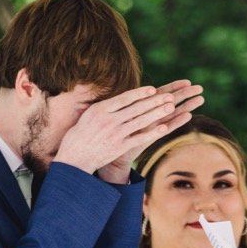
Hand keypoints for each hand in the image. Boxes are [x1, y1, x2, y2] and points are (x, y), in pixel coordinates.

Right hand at [56, 82, 201, 176]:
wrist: (75, 157)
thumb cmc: (80, 134)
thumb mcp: (88, 115)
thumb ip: (103, 106)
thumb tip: (117, 97)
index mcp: (101, 109)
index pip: (124, 98)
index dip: (140, 93)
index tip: (153, 89)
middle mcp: (109, 120)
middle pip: (136, 108)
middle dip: (154, 101)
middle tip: (169, 96)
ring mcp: (116, 133)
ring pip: (140, 121)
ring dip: (157, 113)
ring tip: (171, 107)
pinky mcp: (120, 146)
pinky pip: (139, 138)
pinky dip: (152, 132)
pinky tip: (164, 127)